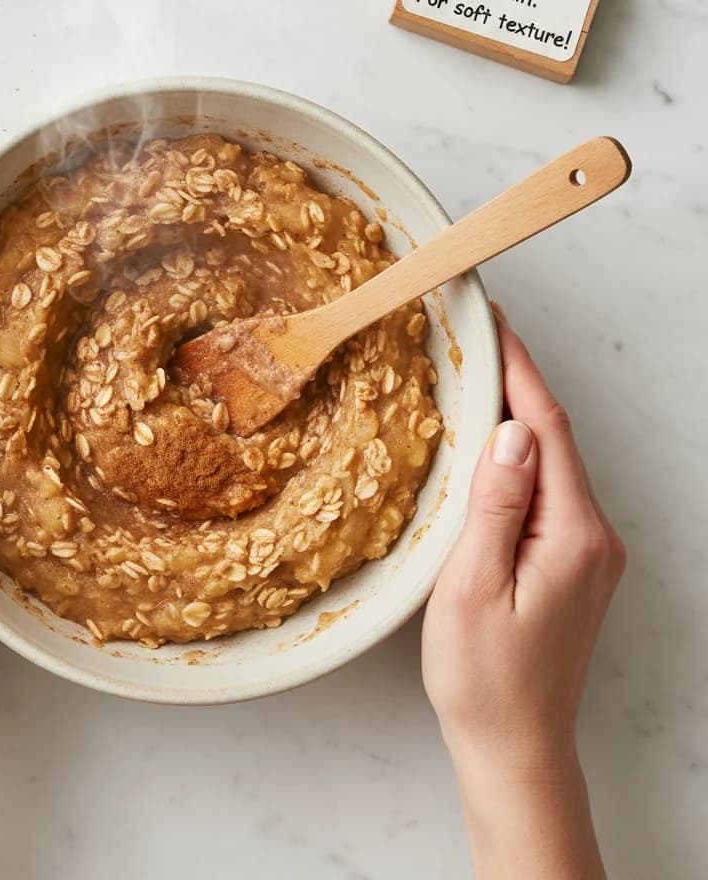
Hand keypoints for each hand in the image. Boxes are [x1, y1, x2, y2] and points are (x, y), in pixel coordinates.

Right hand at [422, 306, 624, 879]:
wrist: (515, 744)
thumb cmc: (484, 677)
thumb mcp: (473, 587)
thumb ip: (496, 505)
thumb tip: (509, 431)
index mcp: (572, 535)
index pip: (546, 430)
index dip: (520, 370)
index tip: (494, 322)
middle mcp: (594, 535)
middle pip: (555, 439)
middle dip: (518, 383)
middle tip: (477, 337)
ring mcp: (589, 550)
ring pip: (552, 462)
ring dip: (517, 417)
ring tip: (476, 377)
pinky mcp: (574, 563)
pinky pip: (549, 491)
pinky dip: (520, 456)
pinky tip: (491, 445)